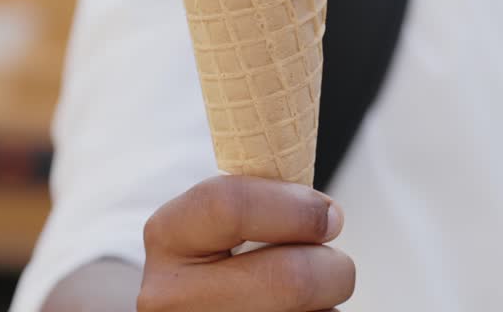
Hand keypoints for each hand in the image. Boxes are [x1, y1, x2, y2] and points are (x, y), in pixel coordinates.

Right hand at [137, 176, 353, 310]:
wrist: (200, 309)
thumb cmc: (234, 257)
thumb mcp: (231, 218)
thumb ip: (269, 201)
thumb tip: (328, 214)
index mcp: (168, 235)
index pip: (230, 206)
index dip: (298, 209)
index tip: (329, 216)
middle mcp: (169, 298)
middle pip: (290, 279)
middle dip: (333, 267)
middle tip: (333, 265)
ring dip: (327, 304)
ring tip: (308, 298)